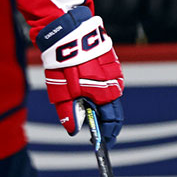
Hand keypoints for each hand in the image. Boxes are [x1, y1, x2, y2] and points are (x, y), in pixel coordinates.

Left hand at [39, 6, 123, 143]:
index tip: (102, 144)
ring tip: (82, 104)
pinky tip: (83, 86)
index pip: (113, 122)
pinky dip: (97, 88)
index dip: (108, 134)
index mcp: (106, 94)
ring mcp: (114, 71)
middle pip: (112, 109)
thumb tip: (73, 131)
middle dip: (102, 120)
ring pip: (108, 94)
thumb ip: (69, 113)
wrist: (68, 33)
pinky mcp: (109, 61)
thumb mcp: (62, 92)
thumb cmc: (65, 63)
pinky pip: (105, 80)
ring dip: (98, 102)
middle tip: (91, 128)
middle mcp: (115, 84)